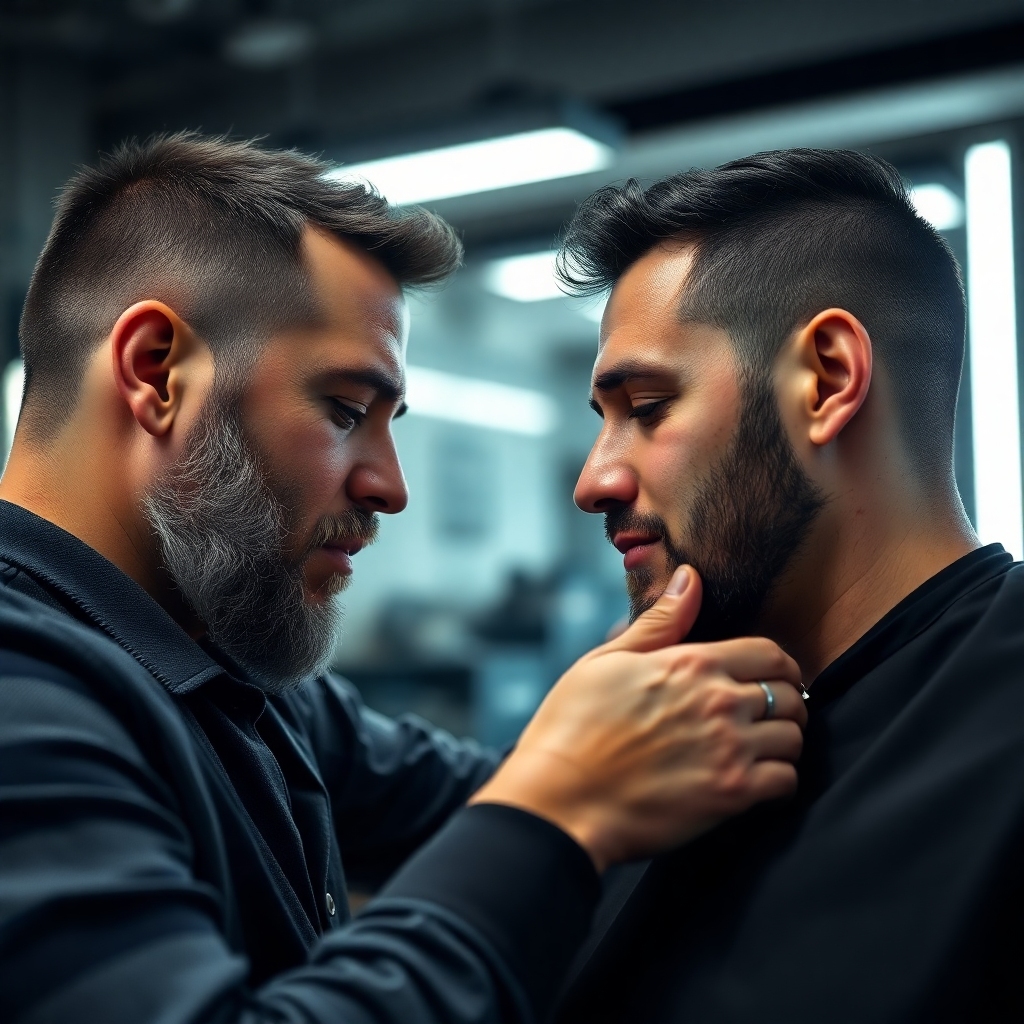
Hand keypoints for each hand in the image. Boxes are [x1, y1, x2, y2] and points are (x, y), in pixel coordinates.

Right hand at [469, 566, 806, 871]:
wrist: (559, 799)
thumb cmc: (572, 728)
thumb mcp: (607, 661)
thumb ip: (660, 622)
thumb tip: (689, 577)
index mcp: (691, 663)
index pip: (769, 652)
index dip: (778, 665)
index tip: (773, 679)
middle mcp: (719, 701)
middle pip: (790, 694)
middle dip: (786, 703)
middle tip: (769, 717)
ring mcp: (729, 748)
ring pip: (794, 737)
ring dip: (783, 742)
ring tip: (761, 750)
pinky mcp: (731, 795)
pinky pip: (786, 781)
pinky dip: (778, 781)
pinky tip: (755, 782)